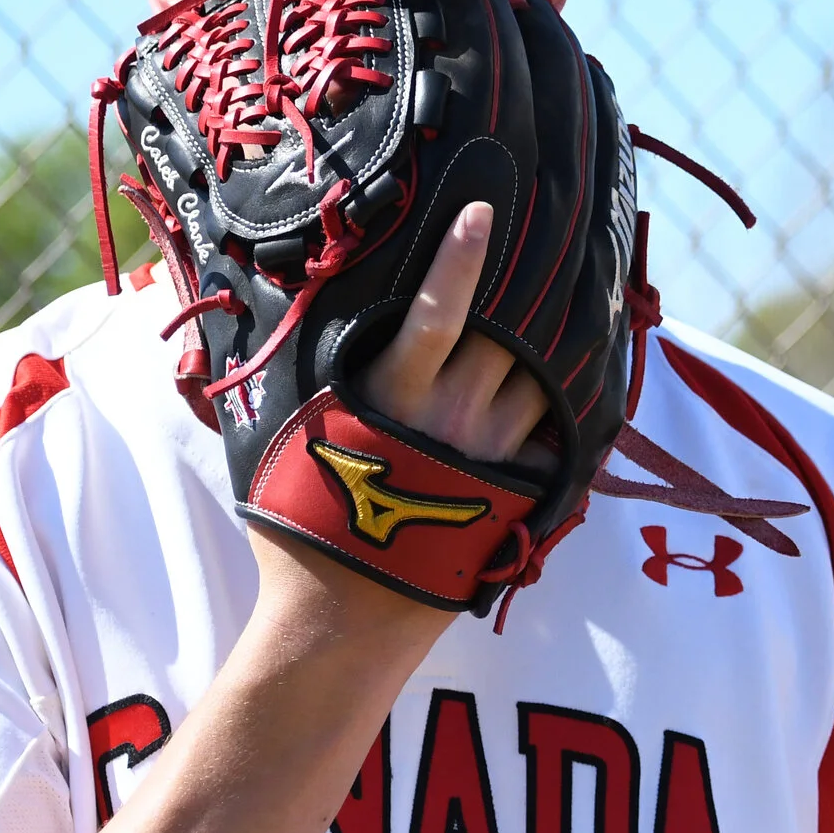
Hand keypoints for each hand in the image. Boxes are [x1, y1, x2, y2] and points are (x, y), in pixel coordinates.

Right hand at [248, 201, 546, 632]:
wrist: (342, 621)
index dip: (460, 259)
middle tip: (541, 241)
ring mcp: (491, 450)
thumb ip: (304, 380)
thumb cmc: (300, 527)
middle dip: (522, 291)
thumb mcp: (285, 440)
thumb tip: (266, 323)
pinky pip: (551, 429)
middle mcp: (452, 414)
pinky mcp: (518, 487)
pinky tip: (567, 382)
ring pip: (538, 374)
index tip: (482, 210)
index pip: (436, 311)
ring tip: (564, 300)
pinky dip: (556, 405)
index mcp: (393, 393)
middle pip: (506, 332)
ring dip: (547, 343)